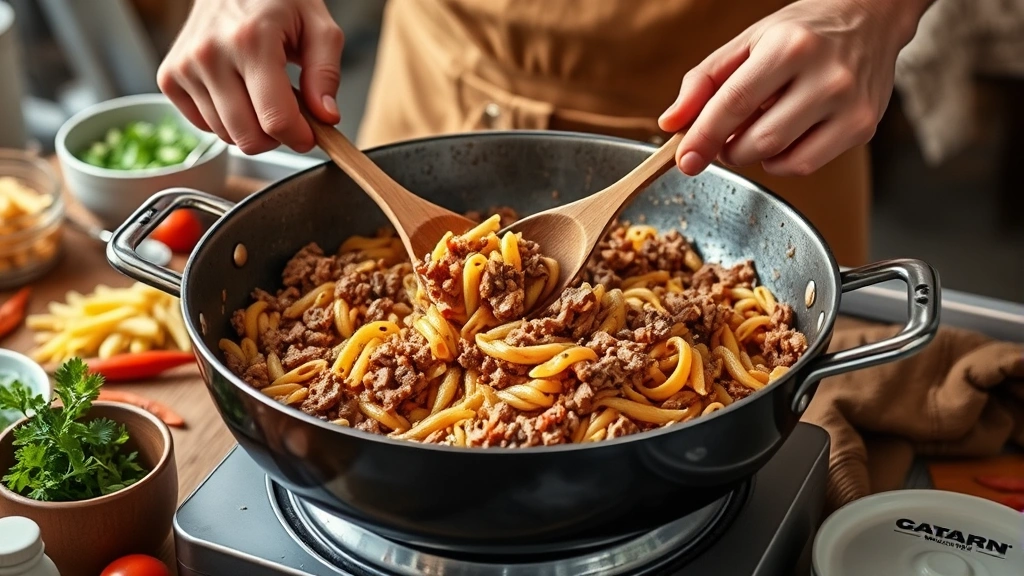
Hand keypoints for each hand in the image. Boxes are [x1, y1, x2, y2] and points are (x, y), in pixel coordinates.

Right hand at [157, 0, 343, 153]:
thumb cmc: (278, 1)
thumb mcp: (318, 26)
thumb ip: (326, 73)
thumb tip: (326, 117)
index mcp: (251, 41)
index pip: (275, 119)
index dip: (299, 137)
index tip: (310, 135)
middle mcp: (210, 55)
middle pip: (248, 137)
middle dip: (276, 137)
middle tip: (289, 115)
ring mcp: (185, 67)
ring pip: (226, 136)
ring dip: (251, 127)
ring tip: (263, 94)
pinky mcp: (170, 77)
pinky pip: (204, 126)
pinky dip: (226, 120)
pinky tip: (238, 93)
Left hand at [659, 0, 931, 176]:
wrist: (869, 18)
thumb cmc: (800, 32)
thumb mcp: (746, 43)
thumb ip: (703, 82)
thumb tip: (671, 124)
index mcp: (789, 46)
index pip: (735, 103)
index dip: (704, 137)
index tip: (685, 160)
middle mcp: (826, 75)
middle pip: (758, 140)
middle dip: (729, 149)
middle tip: (725, 137)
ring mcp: (849, 104)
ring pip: (782, 158)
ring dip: (754, 156)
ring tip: (757, 128)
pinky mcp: (862, 126)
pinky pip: (807, 164)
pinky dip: (782, 161)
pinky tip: (785, 134)